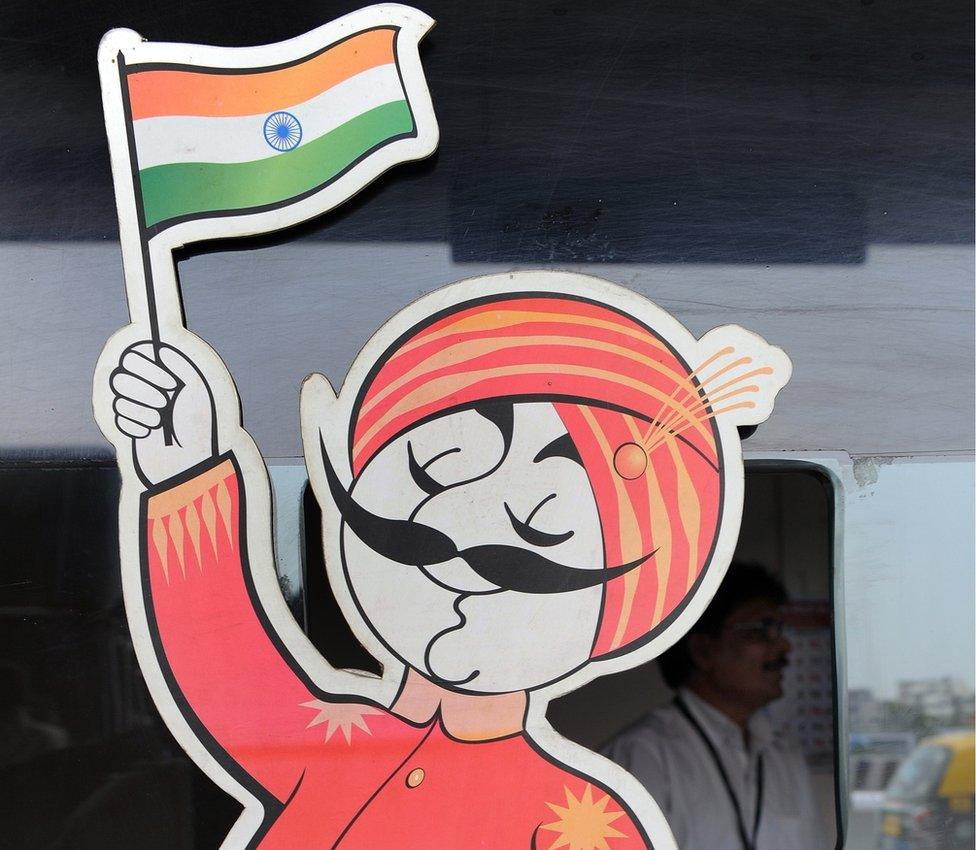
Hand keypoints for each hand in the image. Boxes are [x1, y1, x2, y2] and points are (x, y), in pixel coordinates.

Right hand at [110, 342, 216, 485]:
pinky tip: (150, 433)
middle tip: (166, 403)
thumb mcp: (196, 386)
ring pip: (118, 398)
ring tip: (160, 421)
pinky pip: (117, 418)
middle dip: (144, 391)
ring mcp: (132, 407)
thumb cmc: (198, 424)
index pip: (132, 356)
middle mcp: (143, 387)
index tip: (171, 384)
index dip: (147, 368)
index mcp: (160, 373)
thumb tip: (160, 344)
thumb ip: (179, 362)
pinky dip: (135, 425)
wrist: (193, 460)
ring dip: (142, 410)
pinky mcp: (125, 427)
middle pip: (119, 376)